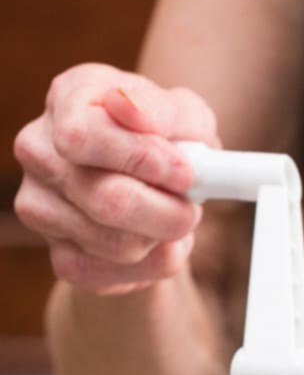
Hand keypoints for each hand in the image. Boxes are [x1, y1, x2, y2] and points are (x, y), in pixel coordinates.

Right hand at [13, 63, 218, 294]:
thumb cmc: (172, 144)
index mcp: (69, 100)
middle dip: (169, 212)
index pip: (81, 136)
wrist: (163, 195)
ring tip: (168, 215)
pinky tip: (154, 239)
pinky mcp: (61, 257)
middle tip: (191, 206)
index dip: (142, 159)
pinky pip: (121, 274)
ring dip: (164, 237)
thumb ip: (168, 110)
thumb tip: (132, 110)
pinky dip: (156, 262)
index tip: (185, 173)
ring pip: (121, 245)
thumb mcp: (187, 118)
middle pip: (107, 201)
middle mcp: (41, 150)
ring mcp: (41, 206)